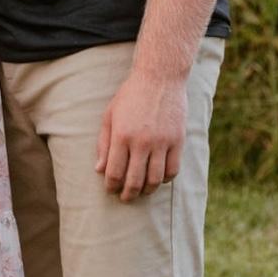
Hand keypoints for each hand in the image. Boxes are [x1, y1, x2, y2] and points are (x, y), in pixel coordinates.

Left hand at [95, 70, 186, 201]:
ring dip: (147, 190)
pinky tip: (158, 178)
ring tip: (141, 191)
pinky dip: (165, 179)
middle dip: (128, 194)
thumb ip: (103, 143)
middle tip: (125, 198)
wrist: (159, 78)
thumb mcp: (110, 115)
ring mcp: (162, 142)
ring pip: (155, 179)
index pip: (115, 172)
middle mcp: (142, 142)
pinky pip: (172, 170)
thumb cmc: (130, 95)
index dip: (111, 186)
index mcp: (122, 135)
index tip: (111, 190)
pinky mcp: (177, 141)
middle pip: (134, 181)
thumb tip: (99, 170)